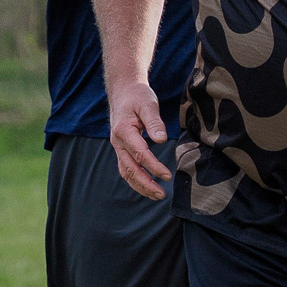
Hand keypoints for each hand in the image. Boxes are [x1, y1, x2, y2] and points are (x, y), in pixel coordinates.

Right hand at [109, 84, 171, 199]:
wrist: (124, 91)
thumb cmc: (137, 96)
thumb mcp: (148, 104)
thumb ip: (154, 122)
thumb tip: (161, 139)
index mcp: (124, 131)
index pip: (140, 154)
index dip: (154, 167)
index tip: (168, 175)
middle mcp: (118, 142)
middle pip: (130, 169)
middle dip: (146, 184)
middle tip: (162, 194)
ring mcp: (118, 147)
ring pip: (126, 172)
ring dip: (141, 186)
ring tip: (157, 195)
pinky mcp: (122, 149)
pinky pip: (127, 168)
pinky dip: (136, 180)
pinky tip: (148, 186)